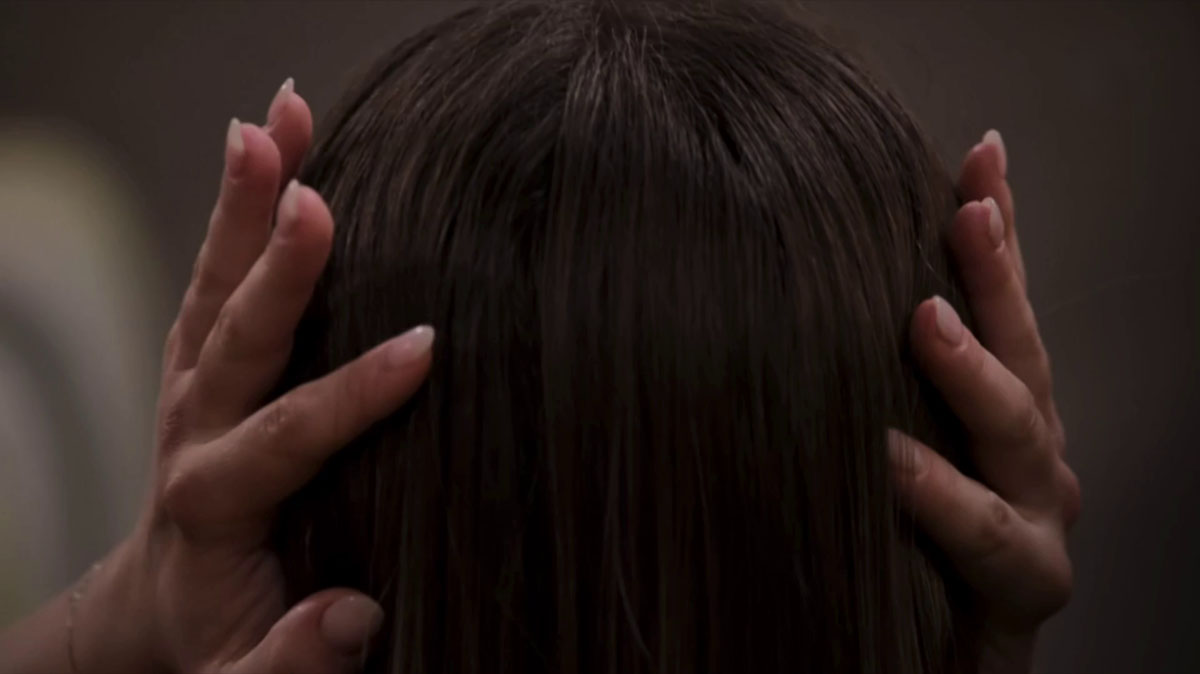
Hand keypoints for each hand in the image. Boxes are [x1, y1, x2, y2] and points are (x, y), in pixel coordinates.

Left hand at [68, 82, 434, 672]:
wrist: (161, 608)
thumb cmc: (217, 641)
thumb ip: (290, 664)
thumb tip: (354, 613)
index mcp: (210, 503)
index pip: (286, 436)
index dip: (353, 394)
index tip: (426, 348)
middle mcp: (193, 430)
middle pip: (231, 336)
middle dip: (273, 261)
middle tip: (309, 189)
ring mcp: (193, 389)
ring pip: (216, 285)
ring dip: (245, 200)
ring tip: (279, 119)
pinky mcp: (204, 367)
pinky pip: (217, 282)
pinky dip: (240, 213)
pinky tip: (271, 152)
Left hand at [889, 131, 1080, 673]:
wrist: (930, 665)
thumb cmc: (898, 548)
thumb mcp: (885, 450)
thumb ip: (871, 384)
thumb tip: (797, 291)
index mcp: (1000, 416)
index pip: (1003, 307)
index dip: (999, 230)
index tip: (982, 153)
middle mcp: (1031, 460)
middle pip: (1022, 350)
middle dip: (998, 276)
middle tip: (968, 207)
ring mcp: (1036, 522)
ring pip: (1021, 437)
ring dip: (974, 374)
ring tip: (923, 321)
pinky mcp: (1023, 590)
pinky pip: (987, 540)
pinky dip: (938, 498)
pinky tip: (888, 462)